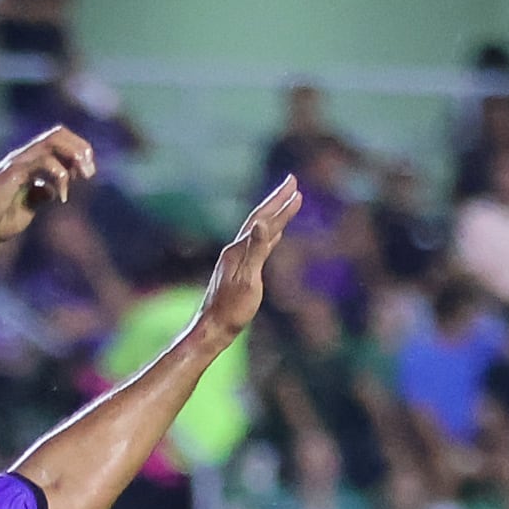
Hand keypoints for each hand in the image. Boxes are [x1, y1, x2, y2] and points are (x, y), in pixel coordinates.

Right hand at [0, 127, 100, 249]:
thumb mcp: (27, 209)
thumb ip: (40, 196)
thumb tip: (53, 190)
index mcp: (28, 164)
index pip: (59, 141)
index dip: (78, 152)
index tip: (85, 176)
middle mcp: (23, 158)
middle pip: (59, 133)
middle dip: (80, 149)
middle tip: (89, 174)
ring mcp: (17, 162)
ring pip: (53, 140)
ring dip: (74, 156)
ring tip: (81, 177)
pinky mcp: (12, 172)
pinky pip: (42, 161)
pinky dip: (59, 175)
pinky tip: (61, 195)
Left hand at [202, 178, 303, 342]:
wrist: (212, 328)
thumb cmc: (232, 309)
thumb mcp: (247, 280)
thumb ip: (256, 251)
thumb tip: (261, 223)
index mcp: (239, 250)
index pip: (264, 221)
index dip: (281, 206)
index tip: (297, 189)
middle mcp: (235, 250)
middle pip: (259, 218)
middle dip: (276, 199)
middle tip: (292, 180)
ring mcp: (235, 259)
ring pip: (258, 229)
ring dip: (273, 213)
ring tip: (286, 200)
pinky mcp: (238, 269)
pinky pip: (257, 244)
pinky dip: (269, 234)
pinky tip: (274, 233)